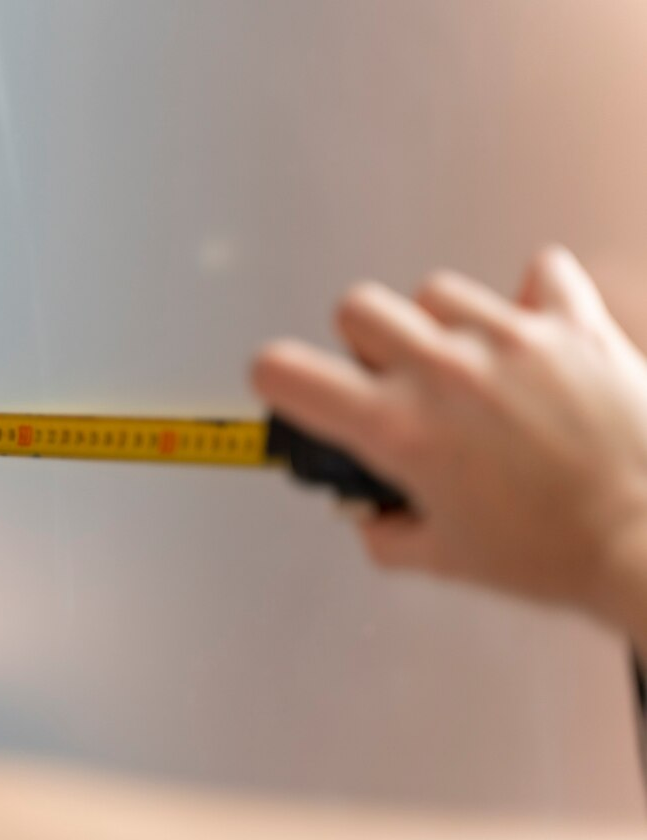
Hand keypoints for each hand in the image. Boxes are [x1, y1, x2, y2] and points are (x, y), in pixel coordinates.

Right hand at [252, 247, 646, 635]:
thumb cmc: (561, 554)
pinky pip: (541, 273)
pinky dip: (532, 295)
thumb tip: (372, 514)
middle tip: (391, 380)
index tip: (286, 384)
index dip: (275, 378)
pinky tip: (534, 332)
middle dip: (363, 343)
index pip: (287, 373)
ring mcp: (510, 341)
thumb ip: (387, 533)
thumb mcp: (447, 560)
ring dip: (442, 323)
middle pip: (359, 308)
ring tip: (472, 365)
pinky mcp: (572, 325)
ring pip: (439, 290)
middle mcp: (446, 373)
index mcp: (400, 430)